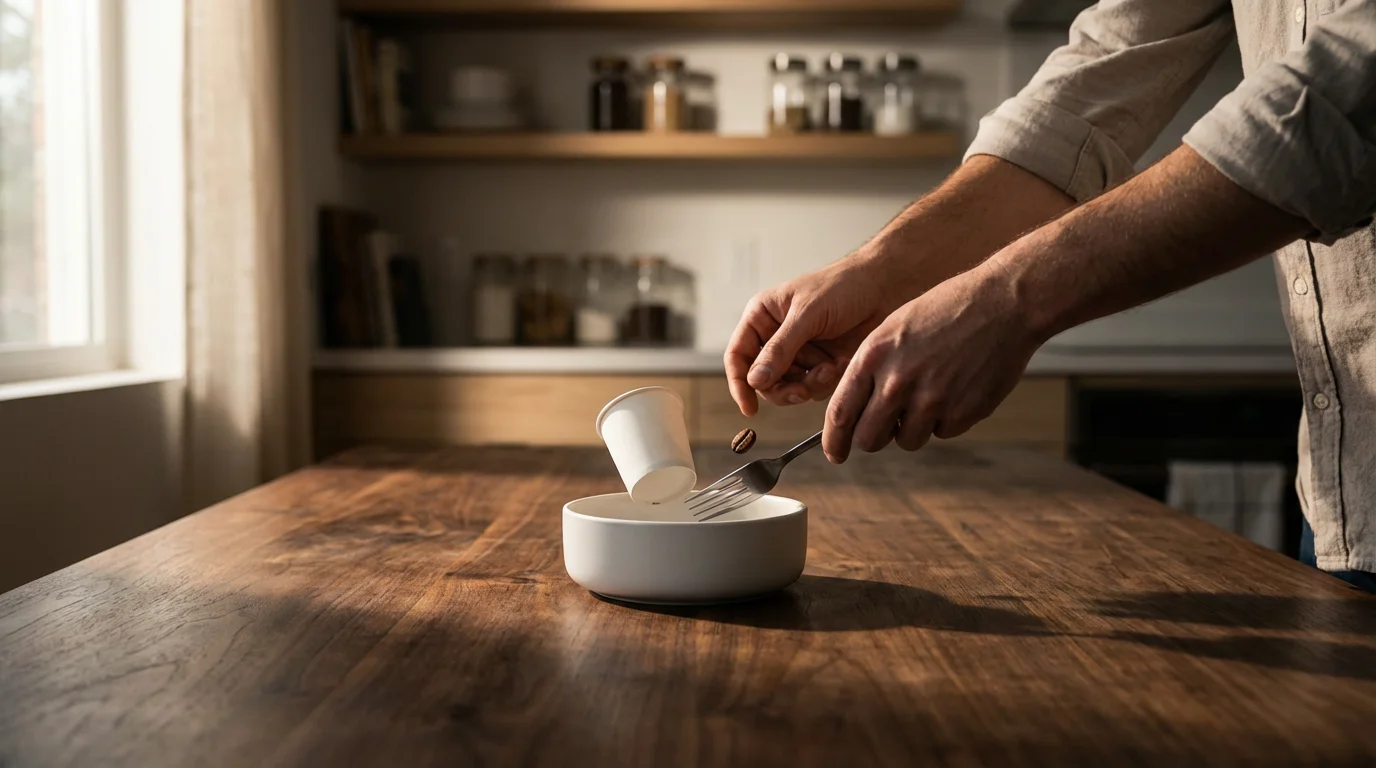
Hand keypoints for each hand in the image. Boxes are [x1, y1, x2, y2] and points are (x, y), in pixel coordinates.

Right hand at [725, 257, 910, 416]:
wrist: (885, 287)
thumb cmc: (843, 286)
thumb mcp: (807, 314)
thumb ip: (780, 349)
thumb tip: (755, 381)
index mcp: (763, 317)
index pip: (738, 356)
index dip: (740, 383)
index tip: (750, 408)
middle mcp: (776, 337)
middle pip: (763, 381)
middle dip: (783, 389)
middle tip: (802, 391)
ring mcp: (799, 353)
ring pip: (789, 388)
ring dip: (809, 385)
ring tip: (830, 369)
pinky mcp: (821, 365)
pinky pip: (813, 388)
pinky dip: (826, 381)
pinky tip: (840, 364)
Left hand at [822, 264, 1042, 463]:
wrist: (1003, 303)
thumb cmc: (947, 310)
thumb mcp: (894, 328)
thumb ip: (872, 369)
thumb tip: (856, 409)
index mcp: (874, 356)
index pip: (840, 413)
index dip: (834, 441)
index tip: (836, 453)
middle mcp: (898, 381)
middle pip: (868, 439)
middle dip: (873, 438)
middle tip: (885, 427)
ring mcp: (931, 400)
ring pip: (906, 441)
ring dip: (912, 428)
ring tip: (929, 395)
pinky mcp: (963, 412)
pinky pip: (942, 432)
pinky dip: (945, 420)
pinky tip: (956, 388)